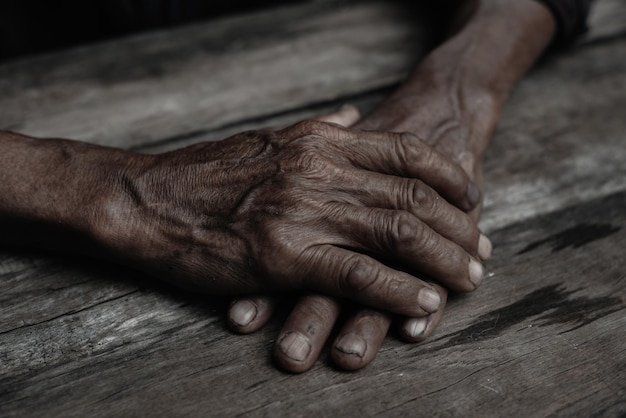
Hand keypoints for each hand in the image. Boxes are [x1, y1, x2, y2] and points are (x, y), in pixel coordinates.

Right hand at [227, 107, 490, 371]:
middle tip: (481, 250)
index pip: (405, 152)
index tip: (471, 200)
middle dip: (457, 227)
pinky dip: (398, 291)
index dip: (448, 177)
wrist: (147, 201)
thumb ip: (320, 129)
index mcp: (319, 140)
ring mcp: (303, 211)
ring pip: (396, 232)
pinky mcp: (284, 256)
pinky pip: (358, 274)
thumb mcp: (270, 137)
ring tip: (468, 280)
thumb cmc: (207, 174)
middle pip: (411, 195)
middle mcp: (318, 169)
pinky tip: (424, 304)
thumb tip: (356, 115)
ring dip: (441, 260)